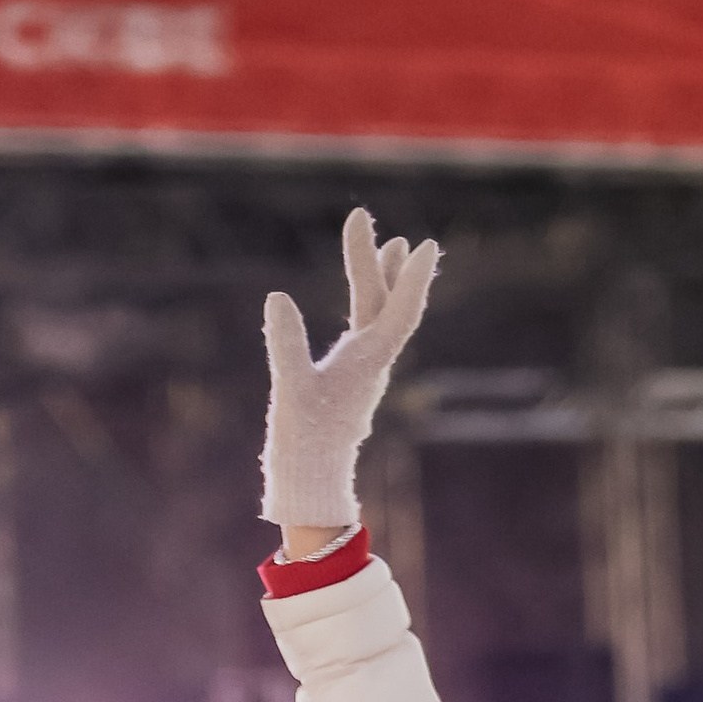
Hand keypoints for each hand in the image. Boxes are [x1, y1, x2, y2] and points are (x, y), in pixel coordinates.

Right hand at [261, 207, 442, 529]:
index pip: (397, 312)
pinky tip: (362, 299)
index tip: (425, 244)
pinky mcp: (349, 380)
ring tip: (391, 244)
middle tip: (369, 219)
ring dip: (381, 279)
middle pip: (383, 304)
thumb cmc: (303, 440)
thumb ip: (285, 344)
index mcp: (367, 363)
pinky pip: (365, 331)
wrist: (311, 482)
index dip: (412, 279)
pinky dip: (367, 305)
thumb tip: (277, 298)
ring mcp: (362, 371)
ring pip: (376, 316)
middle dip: (380, 263)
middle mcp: (371, 363)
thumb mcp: (290, 389)